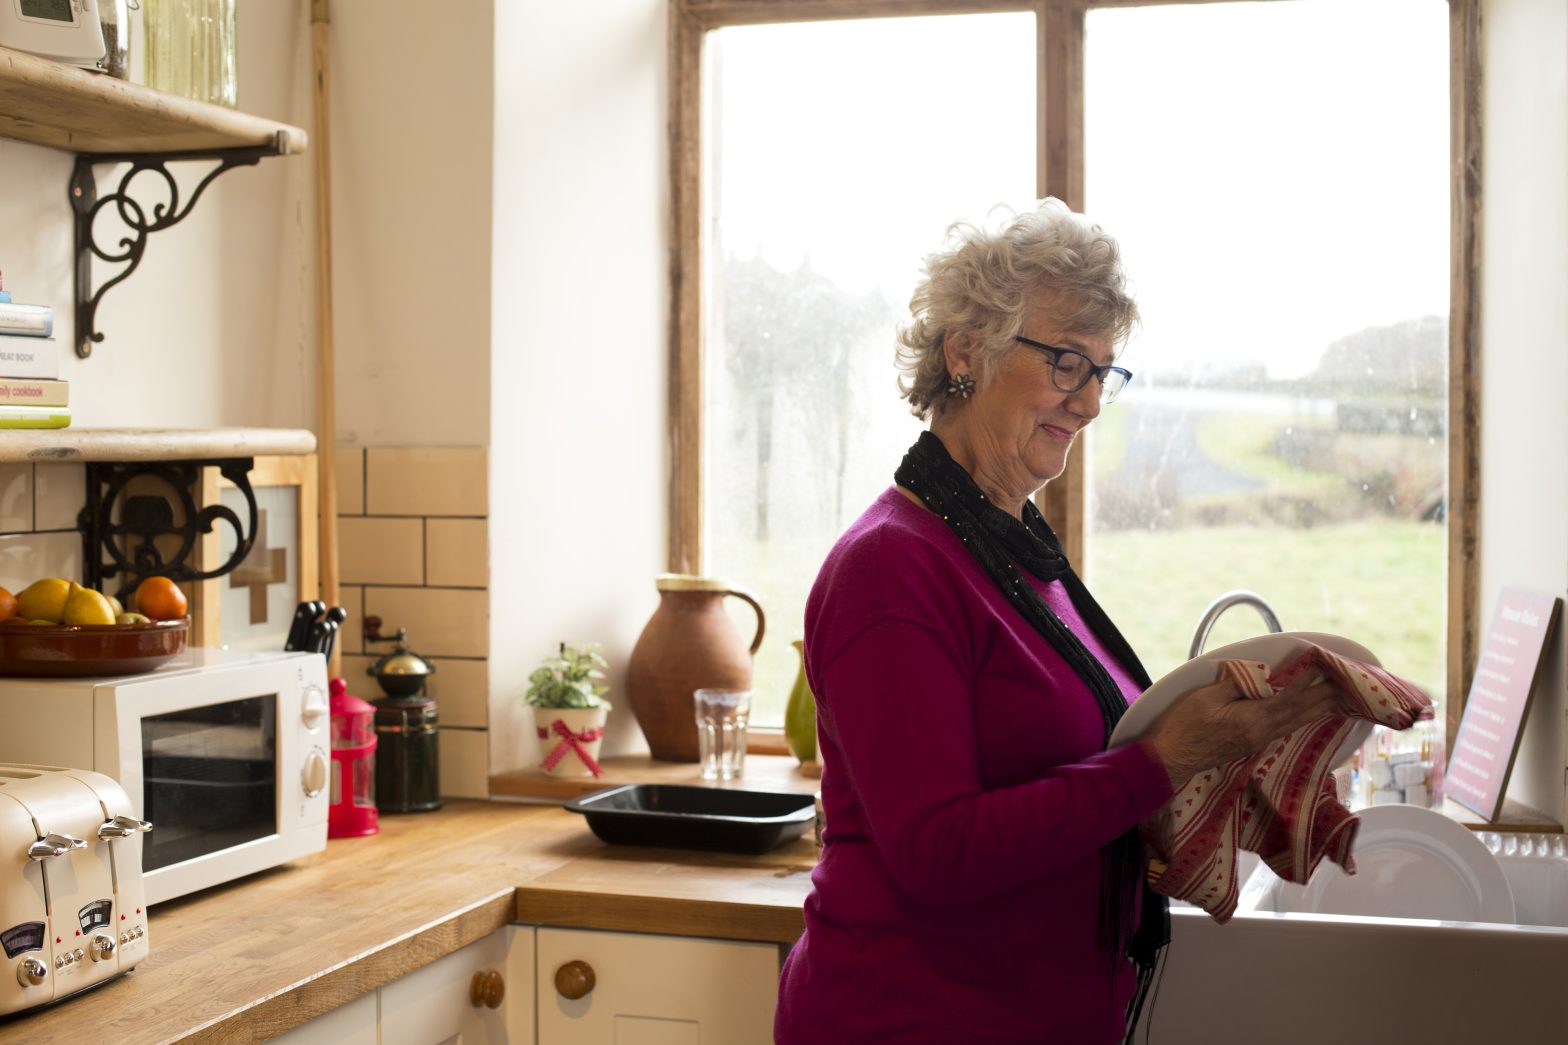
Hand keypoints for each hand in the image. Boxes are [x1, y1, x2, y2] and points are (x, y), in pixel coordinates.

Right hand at [1141, 666, 1347, 791]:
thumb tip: (1260, 674)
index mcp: (1252, 719)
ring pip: (1295, 723)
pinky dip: (1301, 718)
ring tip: (1336, 699)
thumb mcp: (1206, 697)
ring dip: (1317, 710)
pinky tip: (1306, 715)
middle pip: (1298, 713)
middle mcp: (1262, 732)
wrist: (1172, 758)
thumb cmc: (1184, 725)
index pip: (1287, 697)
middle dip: (1322, 697)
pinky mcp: (1251, 744)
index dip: (1306, 681)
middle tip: (1344, 684)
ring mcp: (1258, 740)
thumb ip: (1236, 684)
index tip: (1321, 665)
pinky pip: (1285, 728)